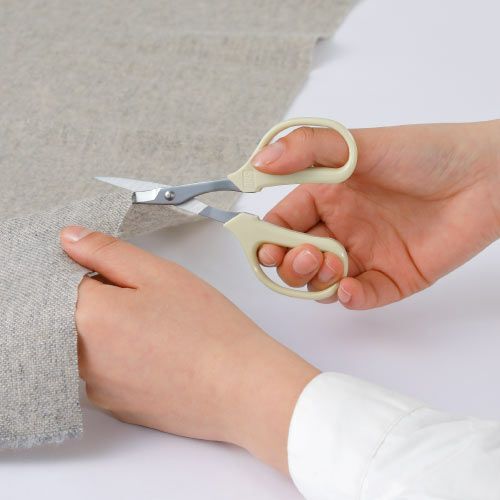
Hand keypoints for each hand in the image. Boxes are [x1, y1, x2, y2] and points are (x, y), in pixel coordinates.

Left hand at [60, 227, 318, 472]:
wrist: (239, 387)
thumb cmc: (208, 330)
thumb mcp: (158, 273)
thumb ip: (108, 252)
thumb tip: (70, 240)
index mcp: (88, 317)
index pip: (70, 280)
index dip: (104, 273)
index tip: (128, 278)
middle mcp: (82, 358)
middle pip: (78, 315)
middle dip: (108, 302)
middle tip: (153, 304)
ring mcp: (98, 387)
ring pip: (93, 344)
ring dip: (116, 331)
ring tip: (161, 331)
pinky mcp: (116, 405)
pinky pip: (107, 371)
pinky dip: (125, 358)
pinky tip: (161, 355)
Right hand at [254, 120, 499, 308]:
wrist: (486, 177)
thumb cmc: (424, 153)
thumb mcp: (358, 143)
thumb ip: (307, 149)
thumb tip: (259, 161)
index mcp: (327, 195)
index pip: (283, 221)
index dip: (267, 235)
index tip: (260, 244)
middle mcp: (341, 227)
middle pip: (296, 256)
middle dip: (289, 262)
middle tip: (302, 254)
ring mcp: (365, 254)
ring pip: (321, 281)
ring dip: (315, 280)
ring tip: (329, 264)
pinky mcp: (391, 277)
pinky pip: (361, 296)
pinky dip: (349, 298)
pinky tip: (349, 287)